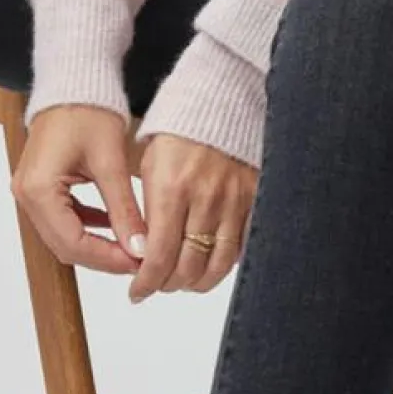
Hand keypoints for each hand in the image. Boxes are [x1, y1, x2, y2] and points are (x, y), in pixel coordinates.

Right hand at [11, 103, 147, 274]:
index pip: (72, 243)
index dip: (107, 258)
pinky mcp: (41, 185)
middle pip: (64, 244)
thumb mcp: (111, 162)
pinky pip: (63, 218)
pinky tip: (114, 224)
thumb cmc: (89, 110)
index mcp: (38, 189)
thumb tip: (138, 248)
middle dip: (102, 255)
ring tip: (131, 246)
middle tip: (138, 258)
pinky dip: (88, 225)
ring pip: (63, 234)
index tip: (138, 263)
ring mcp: (30, 190)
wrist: (75, 80)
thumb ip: (123, 210)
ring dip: (96, 243)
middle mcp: (26, 194)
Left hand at [129, 133, 256, 303]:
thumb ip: (146, 213)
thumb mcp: (149, 166)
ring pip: (218, 265)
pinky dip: (225, 262)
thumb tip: (142, 257)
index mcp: (172, 188)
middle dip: (168, 284)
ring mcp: (235, 200)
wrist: (220, 102)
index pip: (159, 256)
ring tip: (184, 280)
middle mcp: (205, 198)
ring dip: (197, 281)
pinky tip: (211, 261)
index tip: (137, 291)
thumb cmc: (178, 132)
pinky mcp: (256, 198)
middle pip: (188, 267)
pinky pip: (242, 247)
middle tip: (159, 284)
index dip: (146, 283)